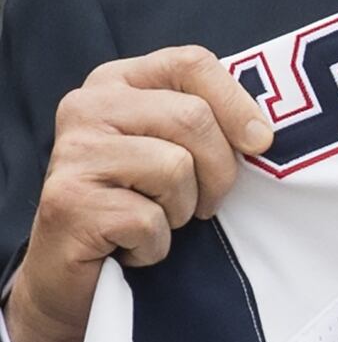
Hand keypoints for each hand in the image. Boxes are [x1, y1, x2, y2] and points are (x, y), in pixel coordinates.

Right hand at [3, 46, 270, 341]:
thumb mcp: (173, 154)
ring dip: (181, 210)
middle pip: (192, 117)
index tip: (261, 144)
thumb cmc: (137, 209)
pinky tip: (132, 247)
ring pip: (175, 167)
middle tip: (205, 205)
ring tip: (157, 221)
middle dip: (218, 172)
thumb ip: (205, 126)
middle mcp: (87, 106)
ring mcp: (73, 152)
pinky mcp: (68, 201)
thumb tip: (264, 133)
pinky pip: (149, 219)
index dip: (237, 103)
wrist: (75, 278)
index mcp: (117, 83)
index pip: (191, 62)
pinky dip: (155, 245)